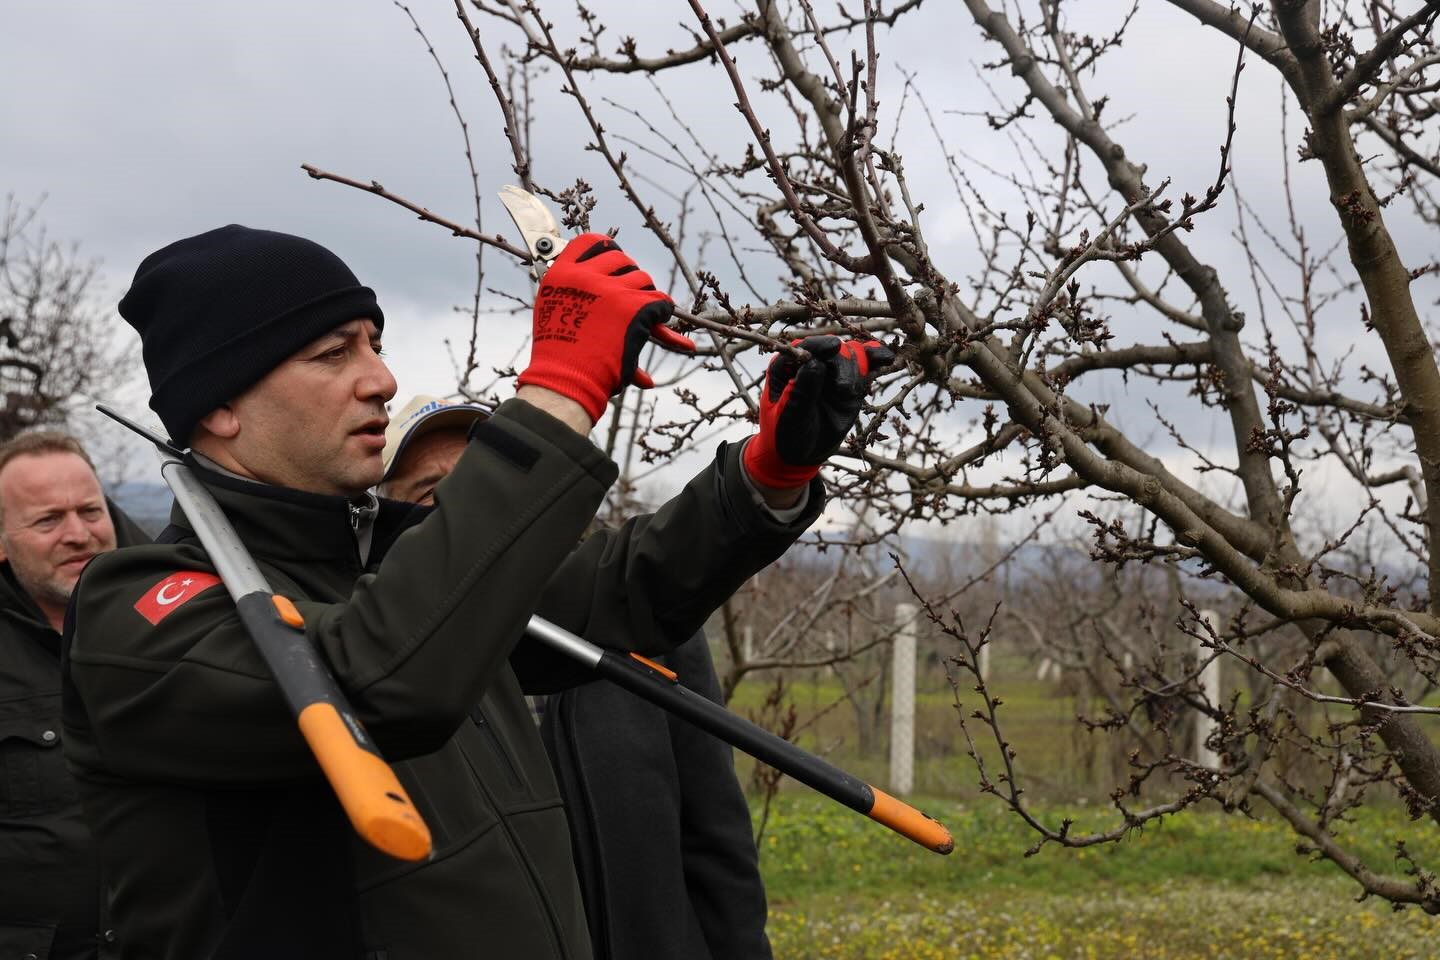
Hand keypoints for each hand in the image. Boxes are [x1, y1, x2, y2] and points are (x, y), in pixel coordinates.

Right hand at [516, 234, 694, 421]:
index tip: (615, 259)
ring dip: (645, 298)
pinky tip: (659, 325)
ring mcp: (610, 290)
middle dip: (629, 277)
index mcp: (562, 274)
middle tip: (630, 296)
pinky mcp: (633, 307)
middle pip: (622, 259)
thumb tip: (593, 282)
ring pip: (643, 280)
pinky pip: (660, 302)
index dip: (607, 249)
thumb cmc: (560, 356)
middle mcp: (585, 276)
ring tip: (641, 318)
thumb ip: (572, 291)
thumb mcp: (553, 312)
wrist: (566, 381)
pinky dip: (663, 314)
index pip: (591, 242)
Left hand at [743, 335, 893, 488]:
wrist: (800, 454)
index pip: (805, 348)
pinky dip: (875, 360)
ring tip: (848, 393)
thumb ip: (803, 390)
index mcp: (786, 366)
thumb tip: (816, 363)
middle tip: (843, 390)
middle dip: (843, 363)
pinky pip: (865, 366)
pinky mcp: (850, 382)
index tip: (834, 348)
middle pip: (834, 349)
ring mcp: (832, 372)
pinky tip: (886, 359)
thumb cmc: (785, 434)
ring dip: (857, 369)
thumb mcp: (790, 415)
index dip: (820, 345)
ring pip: (852, 355)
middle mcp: (811, 363)